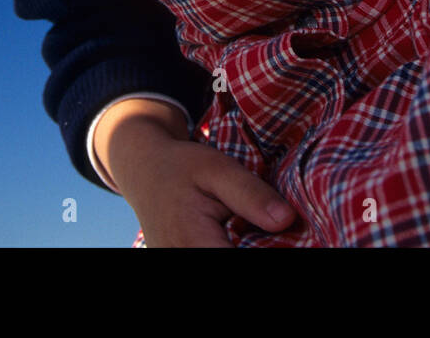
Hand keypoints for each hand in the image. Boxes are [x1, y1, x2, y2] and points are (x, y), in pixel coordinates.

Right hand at [94, 98, 296, 246]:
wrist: (143, 169)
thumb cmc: (180, 166)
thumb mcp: (218, 168)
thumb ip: (250, 195)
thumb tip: (286, 220)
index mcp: (195, 244)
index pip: (238, 257)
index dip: (265, 246)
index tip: (280, 233)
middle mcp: (183, 260)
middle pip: (236, 258)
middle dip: (257, 244)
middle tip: (266, 223)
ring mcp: (178, 262)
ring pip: (226, 257)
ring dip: (246, 244)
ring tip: (246, 225)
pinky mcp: (179, 260)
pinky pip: (217, 254)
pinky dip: (233, 244)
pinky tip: (236, 233)